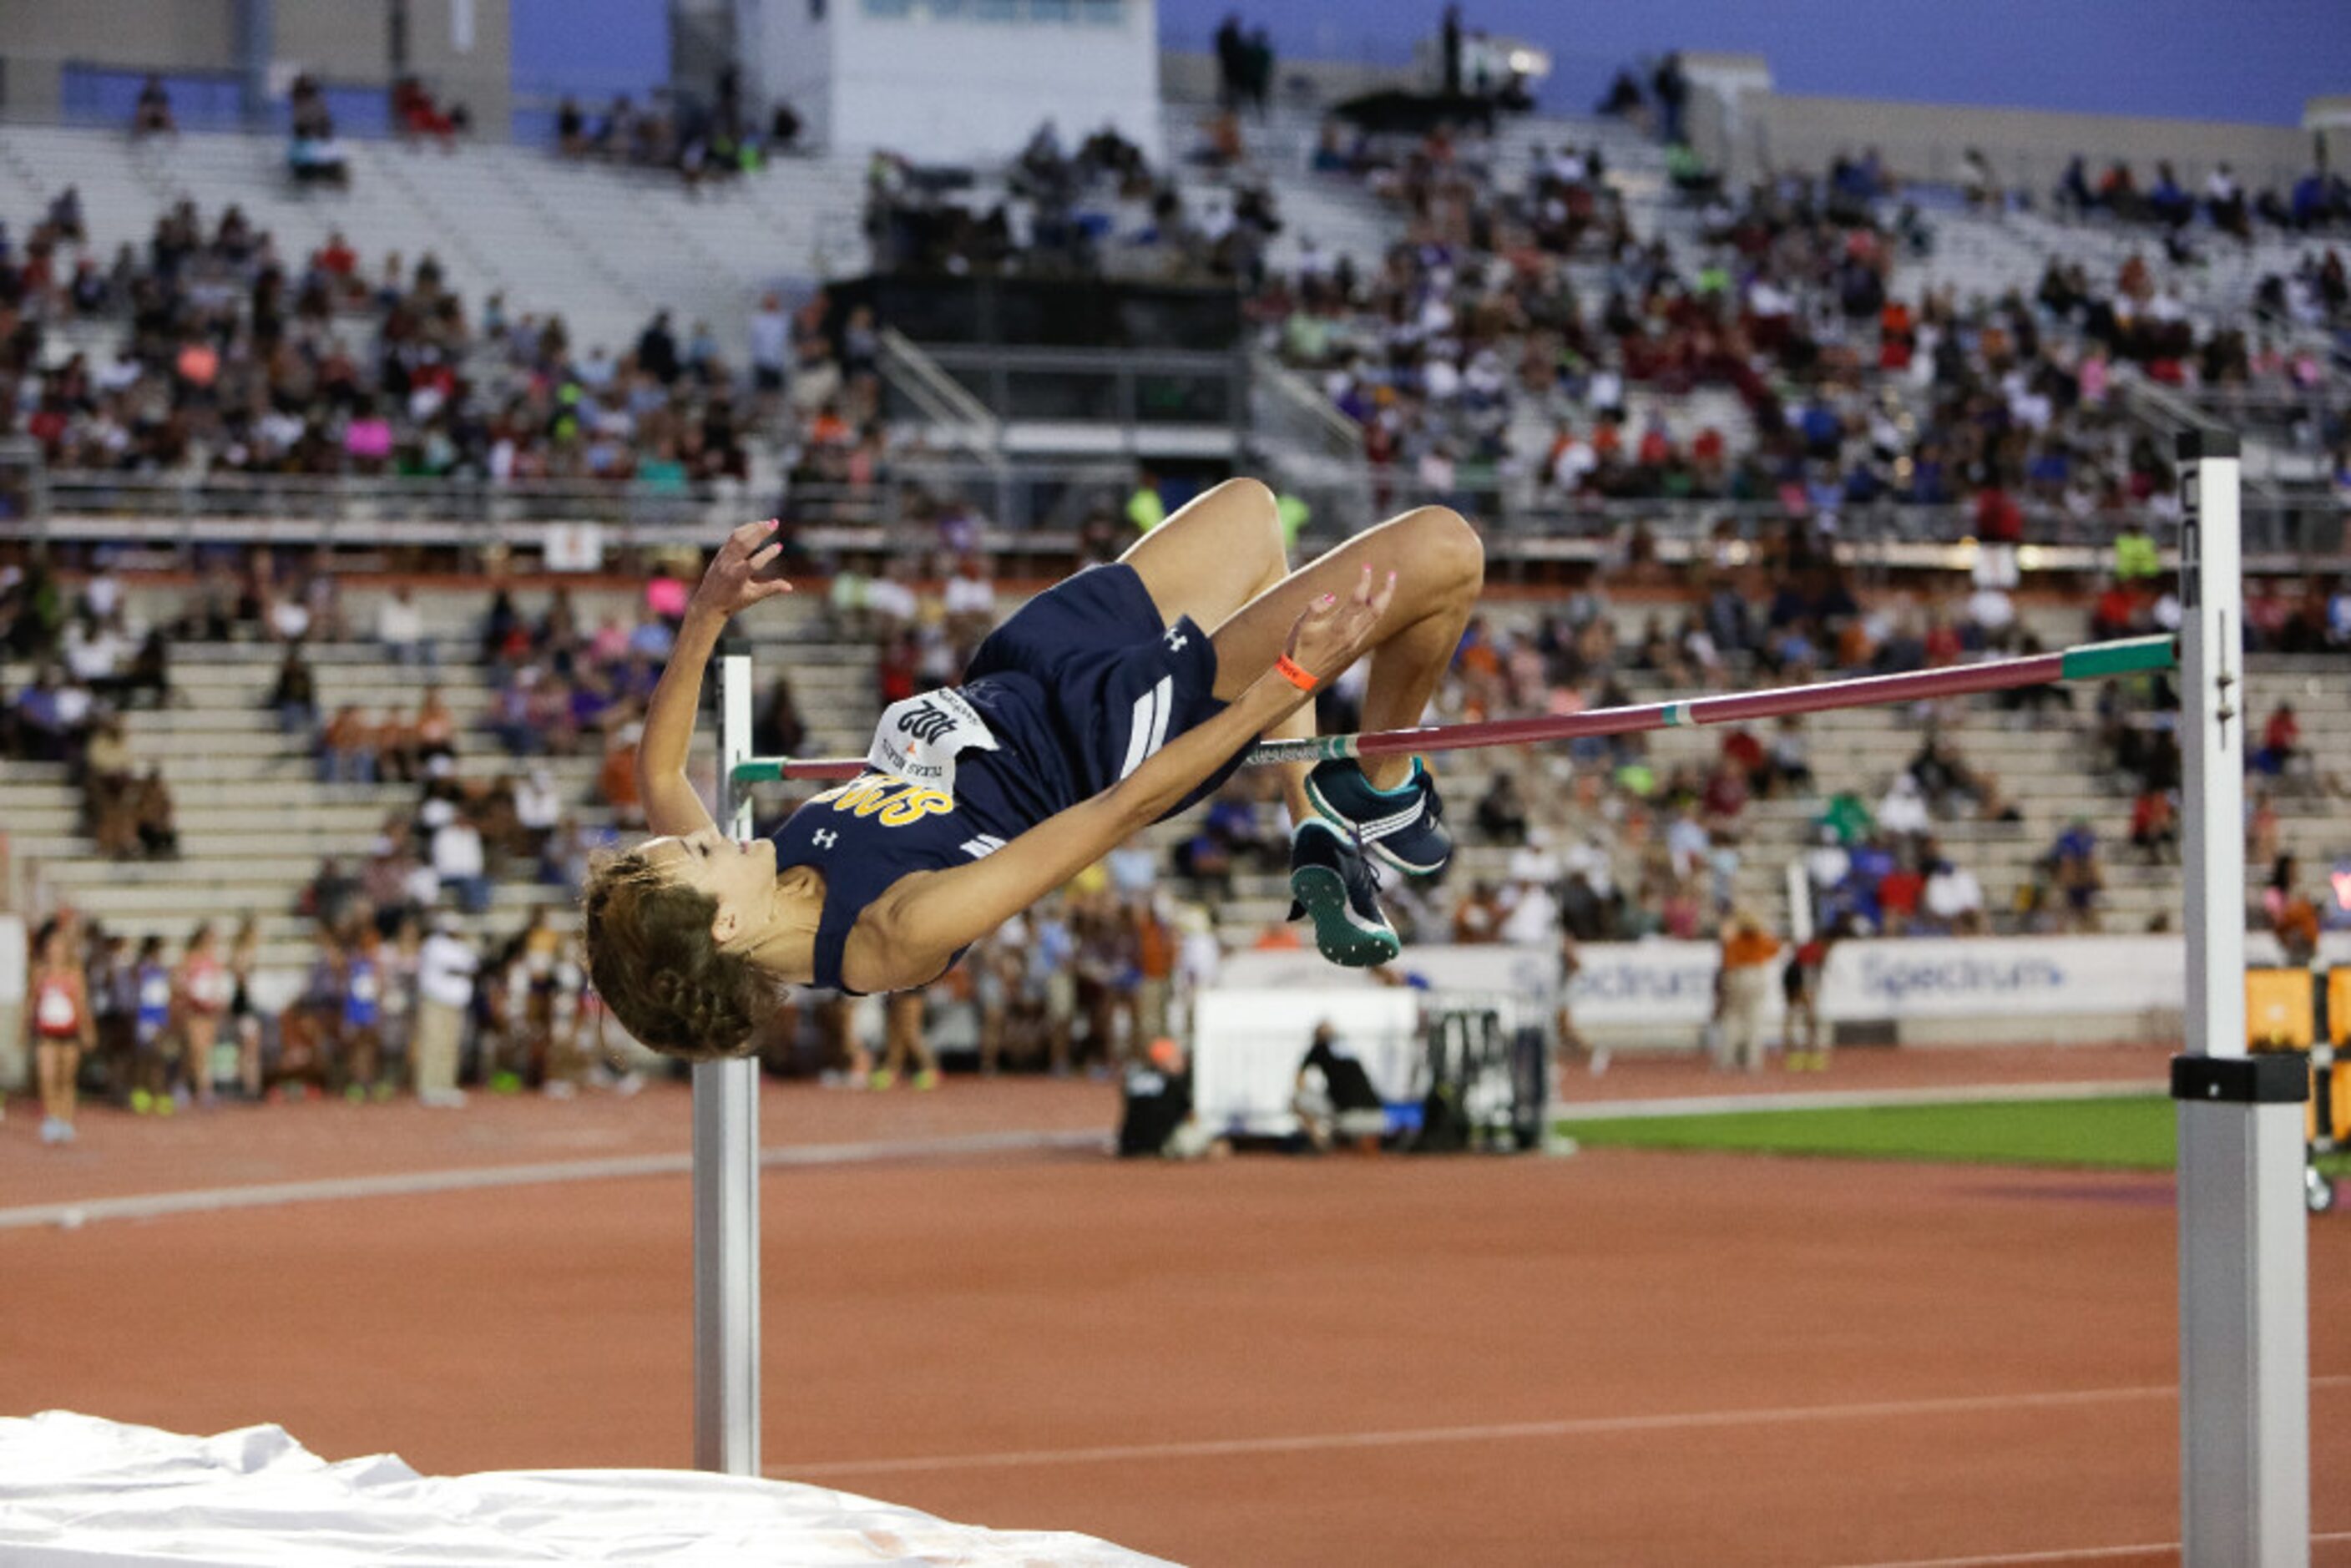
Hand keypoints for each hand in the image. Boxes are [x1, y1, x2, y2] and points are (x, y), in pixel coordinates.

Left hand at [690, 519, 793, 618]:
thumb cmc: (733, 602)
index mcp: (737, 578)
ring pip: (737, 537)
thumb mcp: (753, 597)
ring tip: (768, 523)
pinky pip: (733, 538)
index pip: (754, 563)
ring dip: (753, 527)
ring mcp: (723, 558)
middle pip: (745, 543)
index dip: (768, 554)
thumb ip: (771, 589)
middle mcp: (728, 565)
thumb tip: (790, 587)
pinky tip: (756, 527)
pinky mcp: (720, 553)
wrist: (708, 603)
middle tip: (775, 523)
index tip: (780, 546)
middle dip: (760, 532)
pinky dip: (745, 530)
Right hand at [1284, 564, 1395, 684]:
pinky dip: (1374, 614)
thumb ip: (1315, 607)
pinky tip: (1371, 607)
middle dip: (1387, 590)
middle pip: (1377, 609)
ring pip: (1376, 619)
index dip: (1365, 580)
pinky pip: (1369, 627)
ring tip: (1385, 587)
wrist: (1299, 677)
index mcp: (1338, 626)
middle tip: (1393, 574)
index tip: (1367, 566)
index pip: (1359, 598)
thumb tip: (1331, 595)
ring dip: (1383, 601)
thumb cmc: (1297, 649)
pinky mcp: (1353, 649)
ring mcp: (1354, 643)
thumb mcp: (1300, 624)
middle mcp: (1351, 634)